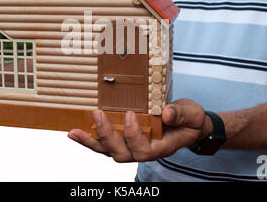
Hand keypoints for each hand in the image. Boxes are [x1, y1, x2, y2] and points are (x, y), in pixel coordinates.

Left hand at [68, 99, 210, 162]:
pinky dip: (89, 139)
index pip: (144, 150)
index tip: (130, 114)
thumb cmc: (190, 121)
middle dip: (108, 136)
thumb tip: (167, 113)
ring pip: (108, 152)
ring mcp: (132, 147)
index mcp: (161, 147)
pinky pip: (104, 144)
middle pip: (121, 153)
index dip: (134, 135)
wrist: (188, 124)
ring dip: (91, 142)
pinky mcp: (124, 141)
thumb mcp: (192, 114)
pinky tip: (75, 132)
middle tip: (99, 114)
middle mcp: (144, 151)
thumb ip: (181, 114)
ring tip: (74, 132)